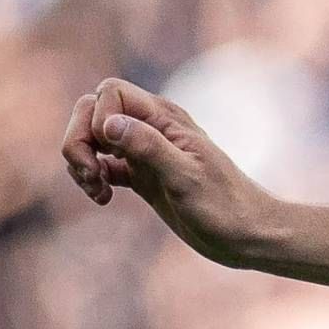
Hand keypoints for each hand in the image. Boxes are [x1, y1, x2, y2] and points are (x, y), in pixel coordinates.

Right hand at [60, 77, 271, 265]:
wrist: (249, 235)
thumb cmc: (225, 207)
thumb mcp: (186, 177)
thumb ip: (149, 147)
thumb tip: (108, 124)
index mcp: (164, 119)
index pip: (110, 93)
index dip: (97, 118)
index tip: (111, 152)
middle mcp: (152, 128)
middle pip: (92, 111)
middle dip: (79, 139)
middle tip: (92, 174)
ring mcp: (145, 152)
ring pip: (93, 137)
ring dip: (82, 161)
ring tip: (98, 190)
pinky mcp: (143, 176)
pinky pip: (103, 164)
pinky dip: (93, 177)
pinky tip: (104, 198)